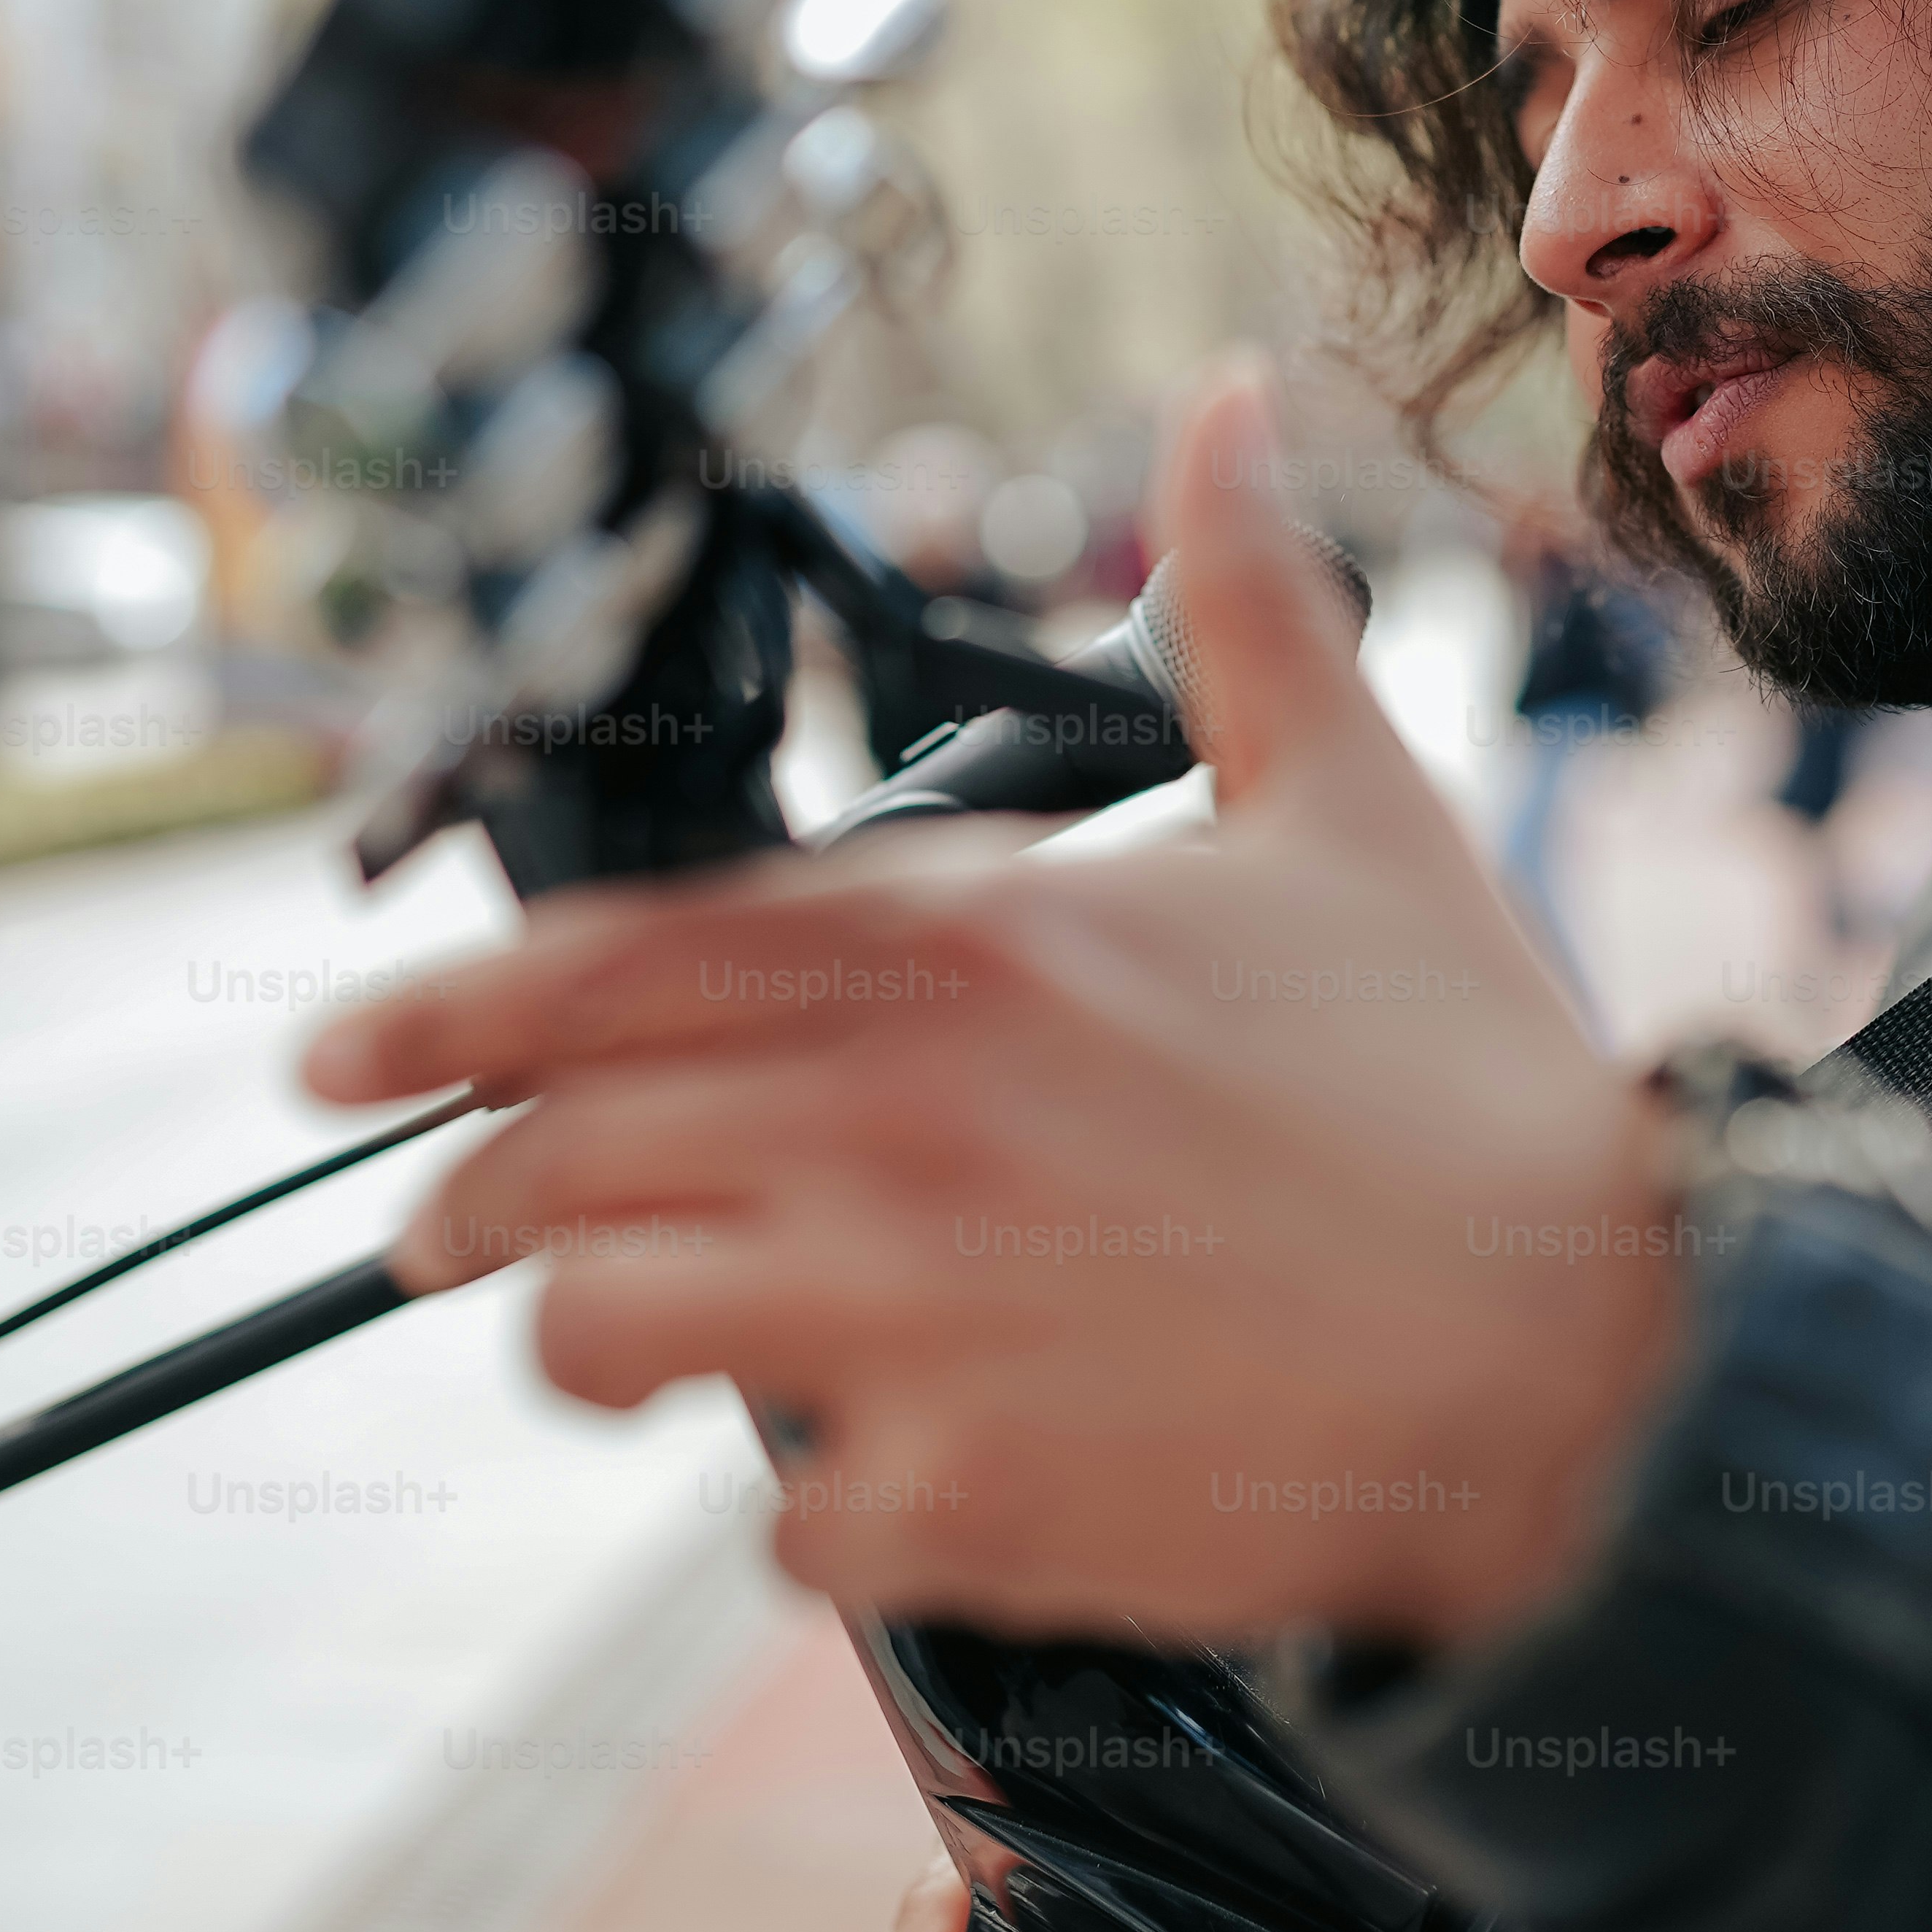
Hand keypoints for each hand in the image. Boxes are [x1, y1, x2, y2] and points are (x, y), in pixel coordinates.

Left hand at [312, 362, 1687, 1646]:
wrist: (1601, 1353)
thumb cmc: (1472, 1090)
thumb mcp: (1352, 803)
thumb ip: (1240, 598)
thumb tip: (1224, 405)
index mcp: (965, 944)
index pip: (609, 967)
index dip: (435, 1016)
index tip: (329, 1057)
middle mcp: (903, 1114)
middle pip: (555, 1158)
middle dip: (463, 1204)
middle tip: (437, 1236)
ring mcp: (918, 1310)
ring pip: (611, 1337)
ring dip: (606, 1350)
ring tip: (644, 1350)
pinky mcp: (968, 1491)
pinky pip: (781, 1526)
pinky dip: (804, 1517)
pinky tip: (863, 1484)